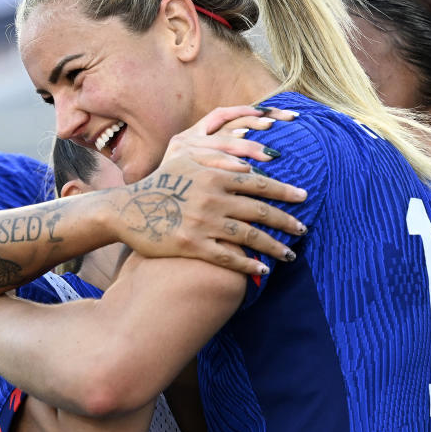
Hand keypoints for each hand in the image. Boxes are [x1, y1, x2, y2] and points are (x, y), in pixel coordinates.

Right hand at [115, 105, 307, 274]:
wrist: (127, 209)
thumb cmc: (160, 183)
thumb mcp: (186, 161)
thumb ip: (218, 159)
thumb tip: (250, 167)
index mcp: (213, 175)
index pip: (258, 184)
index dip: (284, 192)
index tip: (303, 198)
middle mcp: (212, 198)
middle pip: (259, 211)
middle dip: (286, 221)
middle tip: (303, 229)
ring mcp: (203, 223)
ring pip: (249, 237)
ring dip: (273, 247)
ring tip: (289, 255)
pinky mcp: (192, 245)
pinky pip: (228, 257)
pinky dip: (248, 265)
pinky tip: (262, 271)